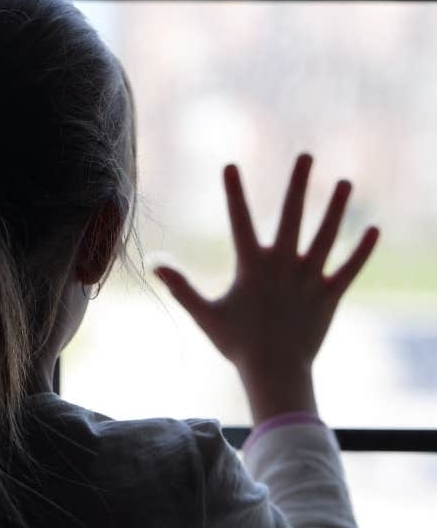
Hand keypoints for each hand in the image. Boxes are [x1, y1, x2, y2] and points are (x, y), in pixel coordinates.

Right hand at [154, 153, 379, 379]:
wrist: (275, 371)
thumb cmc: (237, 343)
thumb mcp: (204, 313)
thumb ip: (180, 286)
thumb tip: (154, 264)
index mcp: (252, 267)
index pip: (240, 221)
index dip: (233, 193)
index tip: (230, 165)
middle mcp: (283, 265)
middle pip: (293, 216)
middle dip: (299, 184)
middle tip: (306, 156)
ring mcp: (309, 278)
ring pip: (326, 236)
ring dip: (335, 208)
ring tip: (344, 182)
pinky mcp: (330, 295)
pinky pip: (349, 269)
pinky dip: (362, 250)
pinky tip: (373, 230)